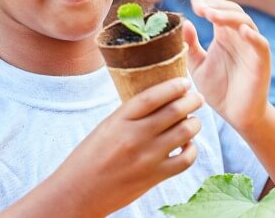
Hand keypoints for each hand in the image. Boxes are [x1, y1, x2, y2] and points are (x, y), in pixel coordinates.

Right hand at [39, 78, 202, 216]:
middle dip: (192, 101)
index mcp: (119, 120)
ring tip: (194, 121)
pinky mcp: (154, 177)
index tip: (184, 82)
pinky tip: (188, 146)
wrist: (77, 193)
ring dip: (195, 123)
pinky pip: (185, 159)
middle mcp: (134, 136)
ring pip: (185, 132)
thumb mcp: (105, 129)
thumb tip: (159, 102)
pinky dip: (192, 149)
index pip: (152, 96)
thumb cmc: (88, 158)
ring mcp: (146, 157)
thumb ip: (129, 116)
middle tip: (197, 98)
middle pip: (175, 111)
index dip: (173, 86)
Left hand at [184, 0, 271, 130]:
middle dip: (216, 6)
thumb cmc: (219, 90)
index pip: (219, 10)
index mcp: (225, 35)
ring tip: (211, 15)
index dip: (208, 3)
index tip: (192, 5)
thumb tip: (185, 23)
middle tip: (200, 8)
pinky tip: (241, 30)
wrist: (236, 115)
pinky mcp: (262, 62)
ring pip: (246, 22)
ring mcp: (252, 48)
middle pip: (233, 11)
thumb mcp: (197, 66)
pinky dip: (253, 36)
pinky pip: (261, 44)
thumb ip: (190, 46)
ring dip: (229, 16)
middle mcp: (240, 37)